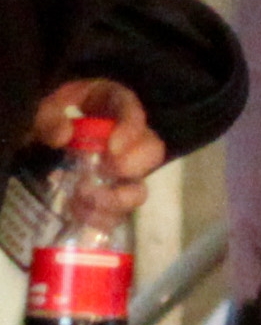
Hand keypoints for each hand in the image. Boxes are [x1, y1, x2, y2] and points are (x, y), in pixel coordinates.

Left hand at [28, 79, 163, 228]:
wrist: (46, 138)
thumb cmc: (53, 116)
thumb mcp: (47, 107)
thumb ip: (50, 115)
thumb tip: (63, 136)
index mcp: (113, 107)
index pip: (133, 112)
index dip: (131, 130)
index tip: (112, 147)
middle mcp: (128, 141)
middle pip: (151, 151)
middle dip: (131, 165)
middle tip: (103, 170)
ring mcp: (122, 173)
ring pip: (139, 188)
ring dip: (118, 199)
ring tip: (87, 198)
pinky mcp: (110, 196)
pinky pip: (119, 213)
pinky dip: (103, 217)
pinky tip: (80, 211)